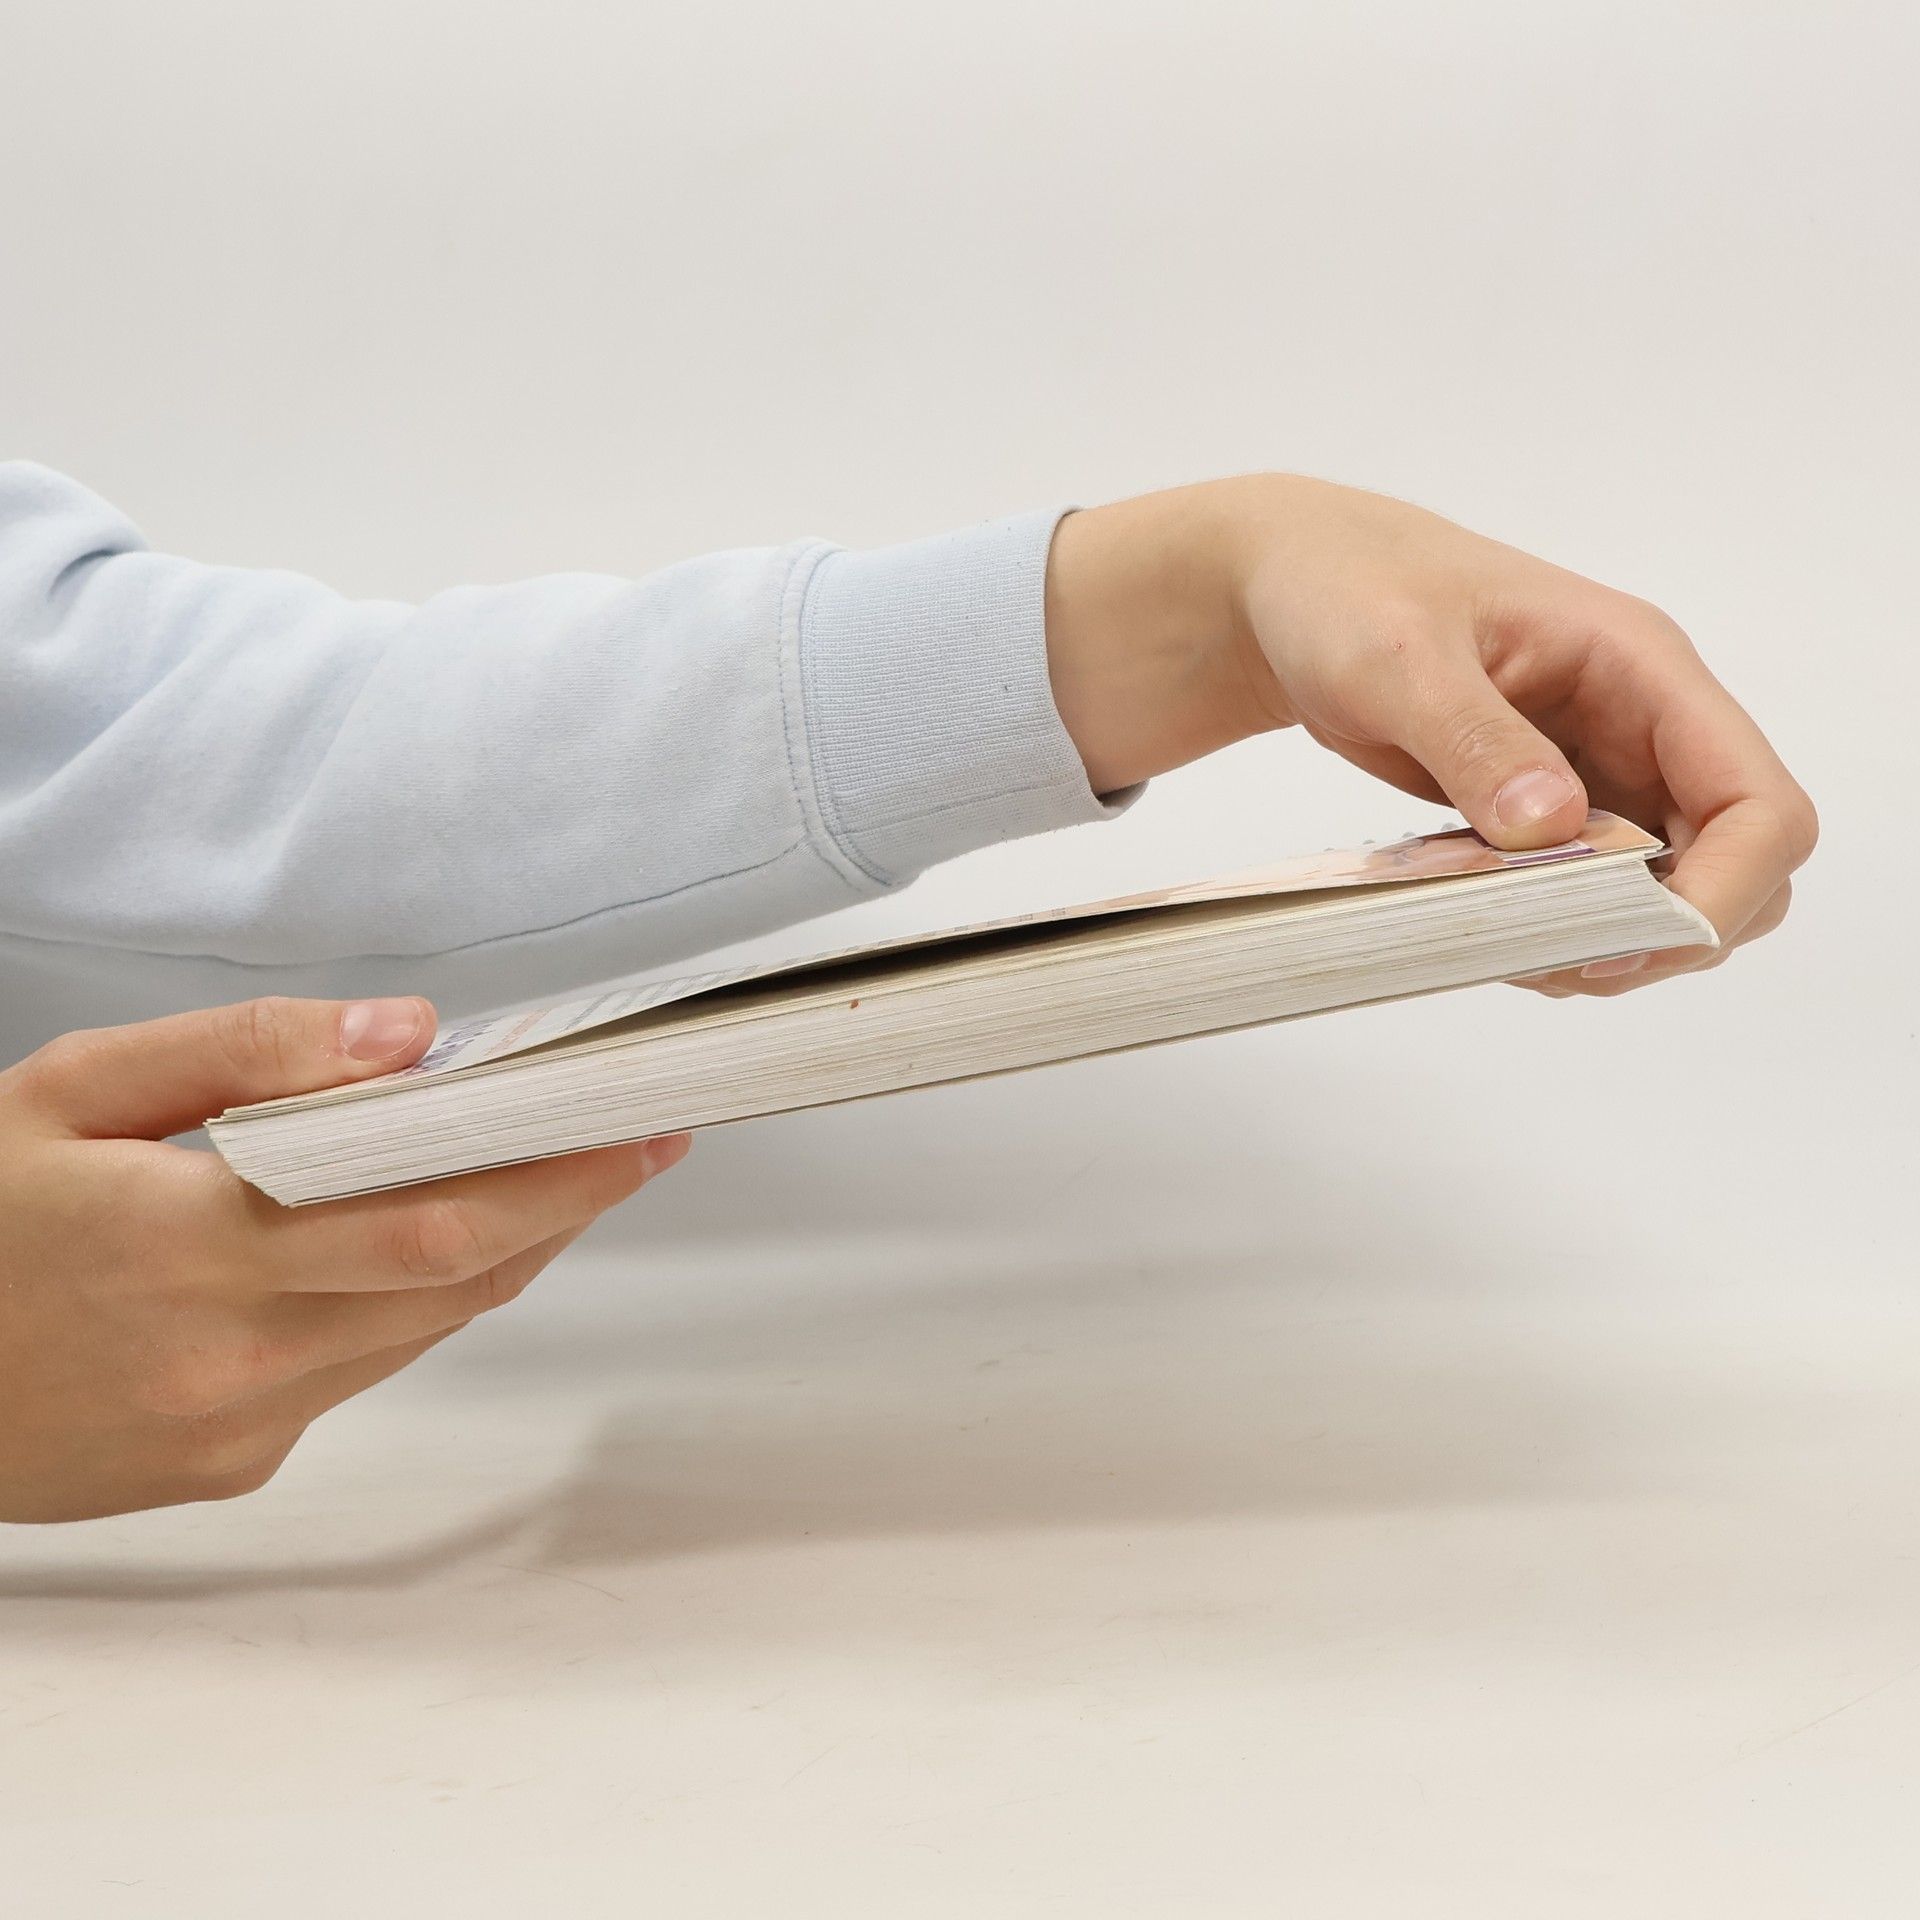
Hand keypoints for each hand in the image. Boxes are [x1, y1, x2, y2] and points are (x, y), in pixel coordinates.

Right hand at [0, 995, 687, 1522]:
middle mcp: (229, 1355)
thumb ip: (246, 1052)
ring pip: (422, 1331)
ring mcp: (234, 1426)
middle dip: (565, 1205)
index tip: (634, 1129)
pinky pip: (358, 1374)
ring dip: (499, 1251)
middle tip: (635, 1144)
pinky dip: (406, 1305)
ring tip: (545, 1174)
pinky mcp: (228, 1466)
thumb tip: (407, 1036)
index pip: (433, 1217)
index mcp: (190, 1244)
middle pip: (456, 1281)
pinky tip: (409, 1245)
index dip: (556, 1177)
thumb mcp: (71, 1090)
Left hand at [1046, 475, 1815, 991]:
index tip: (1640, 941)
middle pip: (1737, 865)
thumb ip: (1474, 739)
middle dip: (1670, 932)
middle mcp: (1642, 723)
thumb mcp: (1397, 657)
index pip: (1757, 801)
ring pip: (1669, 892)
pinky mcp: (1550, 811)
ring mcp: (1600, 771)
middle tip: (1560, 959)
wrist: (1295, 589)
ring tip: (1507, 943)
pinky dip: (1557, 932)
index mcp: (1639, 668)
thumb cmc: (1347, 591)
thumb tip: (1553, 827)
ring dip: (1608, 941)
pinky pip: (1593, 894)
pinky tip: (1487, 928)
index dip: (1727, 887)